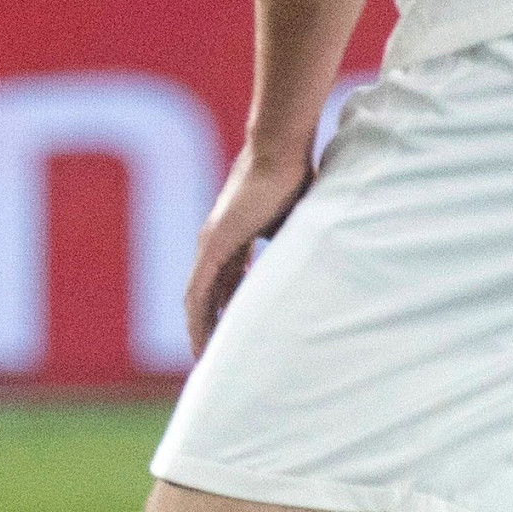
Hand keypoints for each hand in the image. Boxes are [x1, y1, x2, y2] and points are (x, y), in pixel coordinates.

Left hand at [186, 142, 315, 353]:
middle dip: (211, 327)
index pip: (225, 285)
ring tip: (205, 358)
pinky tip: (200, 338)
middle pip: (209, 296)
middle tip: (215, 359)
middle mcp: (215, 244)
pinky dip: (199, 315)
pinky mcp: (214, 244)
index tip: (233, 338)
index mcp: (233, 240)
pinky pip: (200, 289)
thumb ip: (292, 248)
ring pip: (199, 298)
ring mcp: (211, 244)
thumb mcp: (294, 226)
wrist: (280, 153)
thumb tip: (314, 272)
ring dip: (201, 328)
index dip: (227, 312)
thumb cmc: (293, 180)